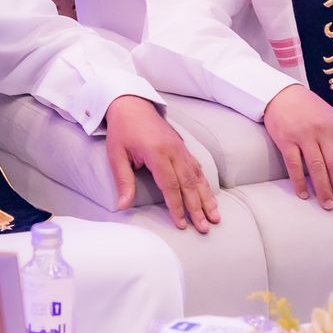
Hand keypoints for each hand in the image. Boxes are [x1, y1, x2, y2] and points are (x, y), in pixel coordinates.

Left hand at [104, 96, 220, 232]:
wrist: (132, 104)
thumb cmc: (123, 129)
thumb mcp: (116, 154)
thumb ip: (123, 181)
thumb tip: (123, 206)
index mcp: (157, 153)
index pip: (171, 185)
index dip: (177, 207)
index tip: (182, 224)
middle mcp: (174, 151)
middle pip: (189, 184)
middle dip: (198, 208)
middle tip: (205, 228)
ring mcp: (181, 149)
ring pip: (198, 177)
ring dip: (207, 198)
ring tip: (216, 217)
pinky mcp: (183, 148)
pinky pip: (197, 168)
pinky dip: (205, 184)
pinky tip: (210, 197)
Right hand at [263, 84, 332, 210]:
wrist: (282, 94)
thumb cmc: (311, 110)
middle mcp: (323, 132)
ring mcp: (304, 136)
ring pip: (317, 167)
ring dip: (324, 189)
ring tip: (328, 205)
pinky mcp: (286, 139)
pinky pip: (294, 164)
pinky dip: (299, 181)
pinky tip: (304, 195)